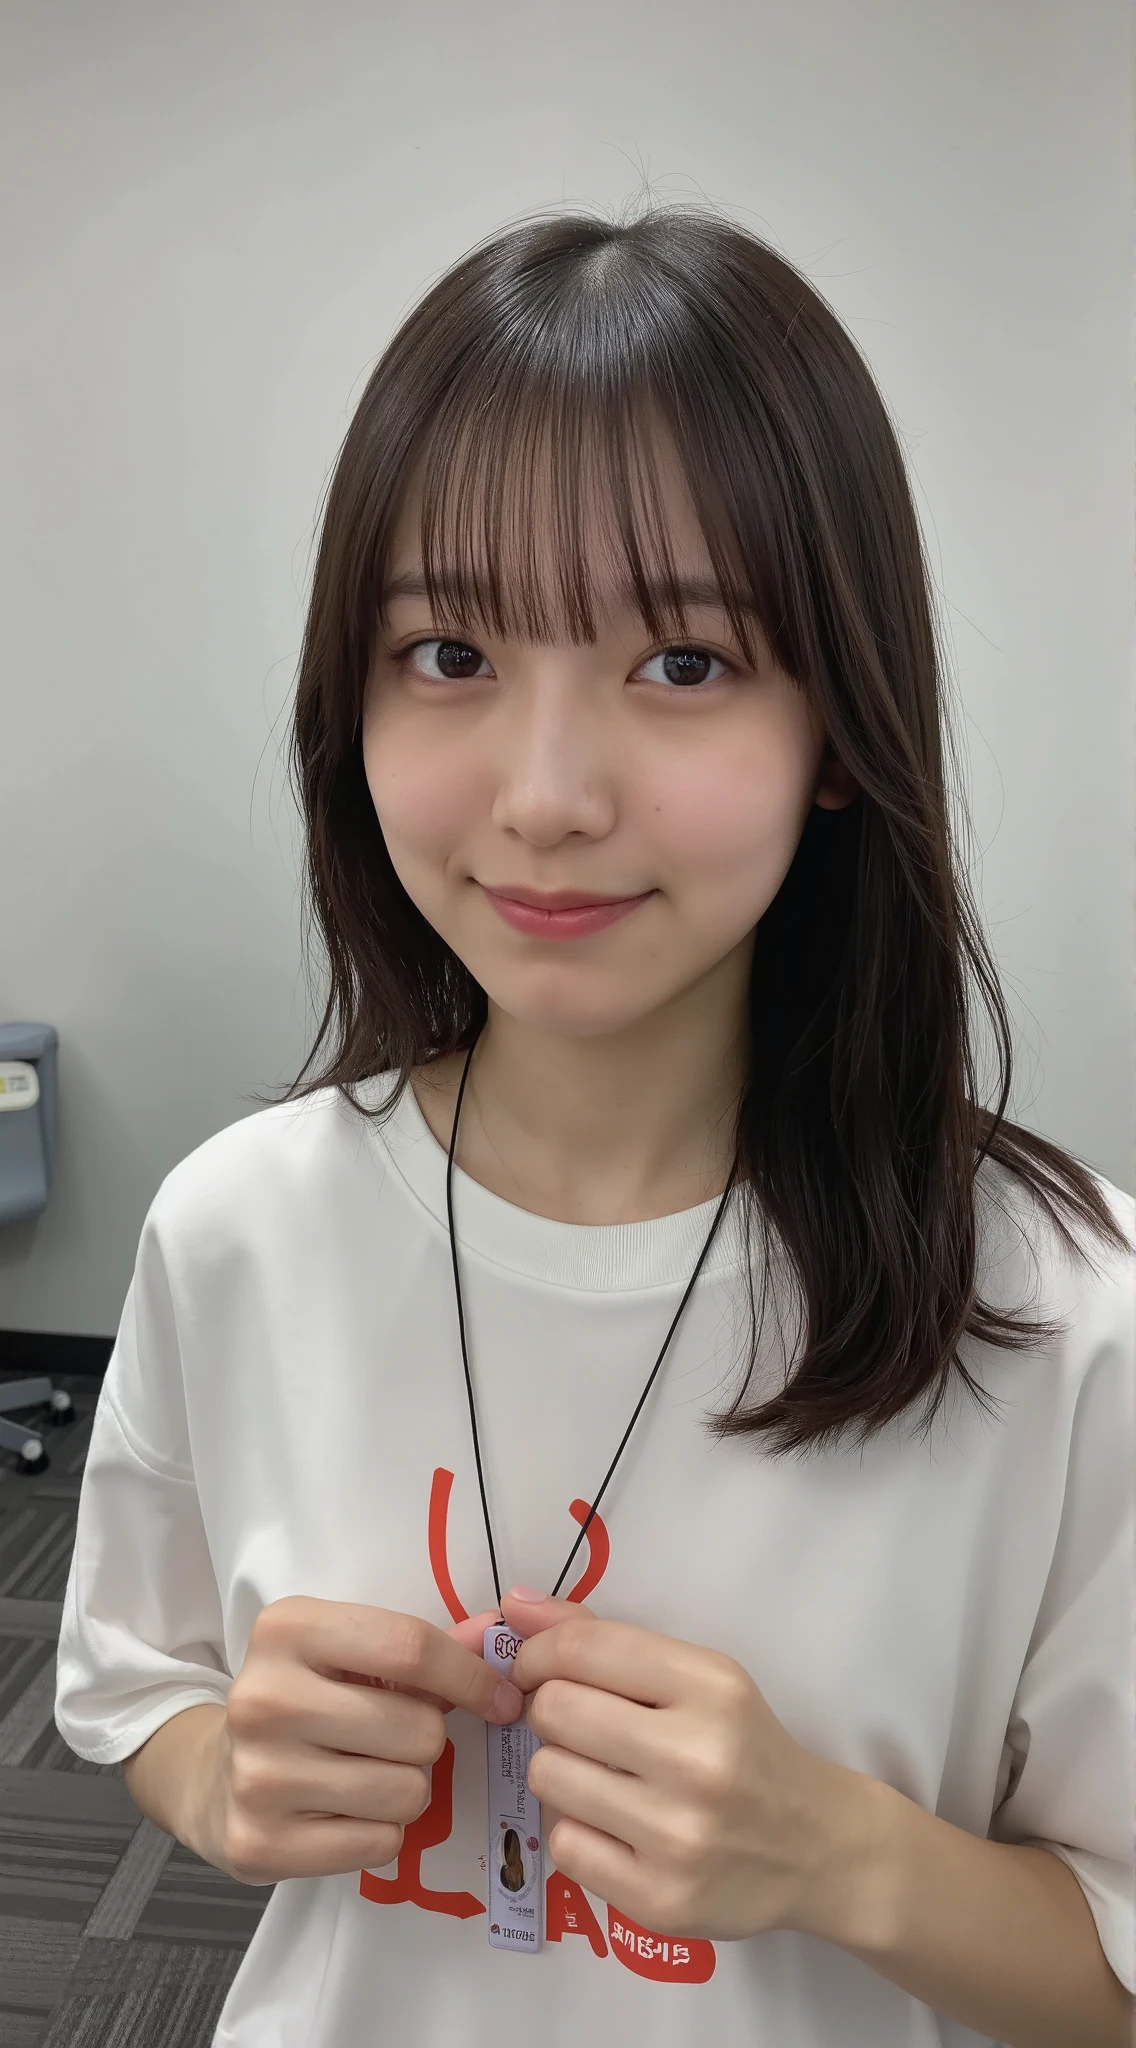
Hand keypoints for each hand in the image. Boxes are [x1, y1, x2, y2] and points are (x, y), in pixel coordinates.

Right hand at [210, 1596, 520, 1884]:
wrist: (214, 1775)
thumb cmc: (303, 1700)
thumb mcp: (349, 1653)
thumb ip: (423, 1647)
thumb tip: (495, 1635)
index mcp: (287, 1629)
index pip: (410, 1648)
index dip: (471, 1676)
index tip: (501, 1697)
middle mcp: (264, 1698)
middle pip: (418, 1728)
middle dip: (428, 1738)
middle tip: (396, 1739)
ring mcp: (257, 1775)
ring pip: (406, 1792)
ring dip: (407, 1787)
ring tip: (368, 1773)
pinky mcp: (259, 1843)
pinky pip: (379, 1843)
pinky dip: (381, 1832)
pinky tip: (344, 1812)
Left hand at [504, 1588, 871, 1944]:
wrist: (815, 1847)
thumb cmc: (743, 1748)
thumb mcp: (698, 1677)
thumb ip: (604, 1639)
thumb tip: (515, 1604)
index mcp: (710, 1687)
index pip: (581, 1649)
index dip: (535, 1652)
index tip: (534, 1668)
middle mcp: (696, 1759)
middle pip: (554, 1710)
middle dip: (549, 1711)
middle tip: (577, 1726)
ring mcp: (678, 1836)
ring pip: (548, 1777)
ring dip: (559, 1771)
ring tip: (599, 1776)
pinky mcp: (660, 1899)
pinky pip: (564, 1847)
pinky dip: (577, 1832)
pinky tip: (615, 1828)